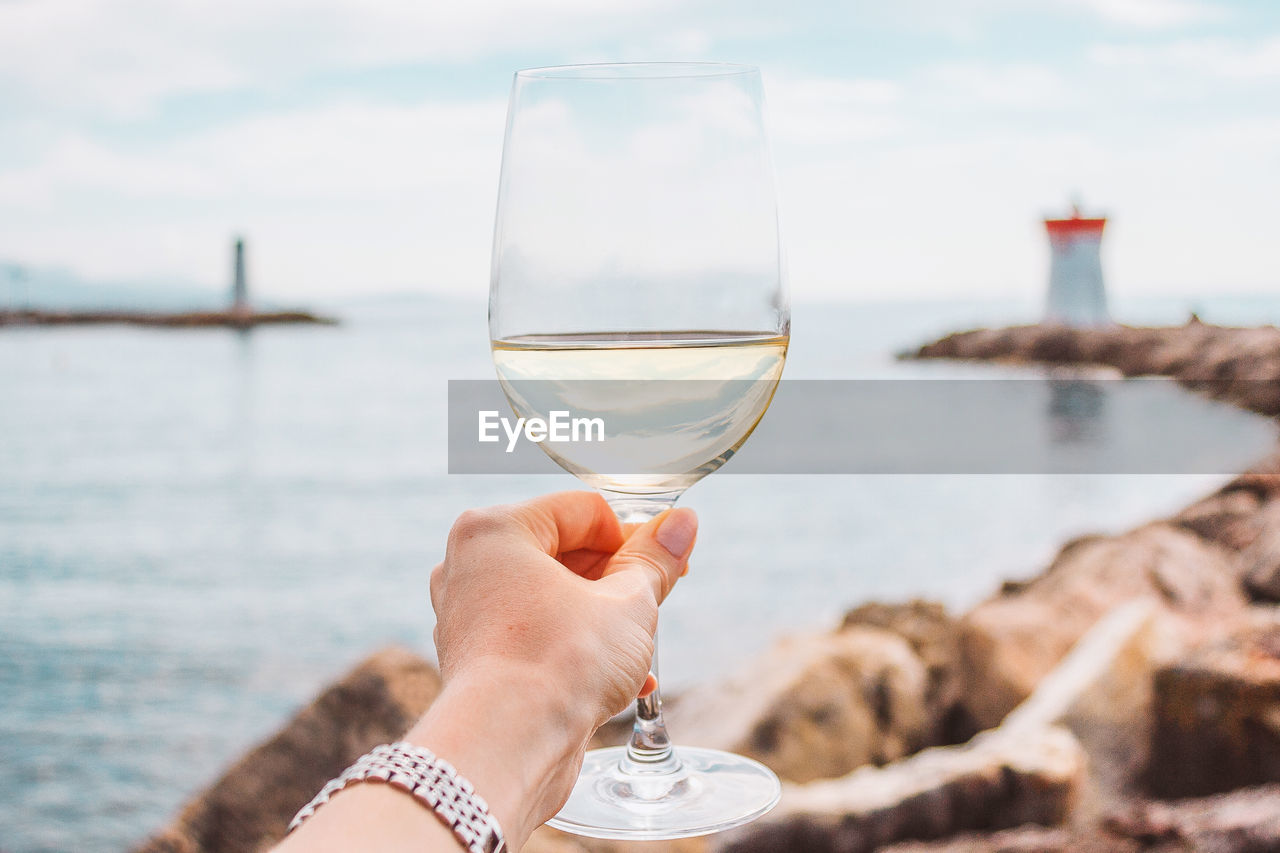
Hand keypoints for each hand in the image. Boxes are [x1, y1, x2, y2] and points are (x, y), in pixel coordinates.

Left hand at [417, 491, 695, 847]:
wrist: (507, 748)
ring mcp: (468, 614)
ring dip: (602, 619)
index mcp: (496, 529)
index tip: (666, 563)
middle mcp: (470, 565)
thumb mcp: (628, 604)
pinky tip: (620, 681)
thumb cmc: (559, 665)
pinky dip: (575, 649)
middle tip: (656, 602)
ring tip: (638, 648)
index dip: (634, 536)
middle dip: (617, 580)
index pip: (584, 511)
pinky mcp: (477, 659)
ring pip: (553, 598)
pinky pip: (536, 636)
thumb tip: (682, 523)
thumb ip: (656, 559)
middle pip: (565, 551)